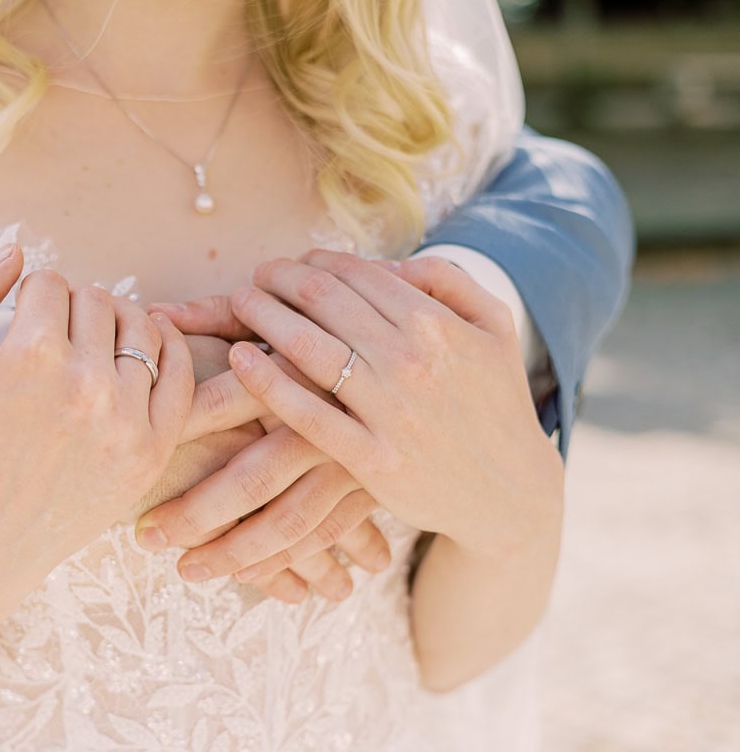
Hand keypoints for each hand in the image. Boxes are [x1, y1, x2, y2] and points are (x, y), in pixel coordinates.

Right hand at [0, 245, 194, 573]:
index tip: (22, 324)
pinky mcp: (153, 449)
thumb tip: (15, 252)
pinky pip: (179, 372)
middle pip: (97, 300)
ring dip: (117, 325)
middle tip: (55, 339)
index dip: (31, 298)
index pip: (50, 284)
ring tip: (93, 345)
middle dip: (72, 311)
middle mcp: (86, 384)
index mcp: (31, 357)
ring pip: (142, 327)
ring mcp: (127, 419)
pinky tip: (146, 347)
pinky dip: (167, 347)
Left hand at [138, 299, 392, 603]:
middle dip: (197, 511)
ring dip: (236, 550)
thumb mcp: (290, 313)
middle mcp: (328, 415)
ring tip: (186, 570)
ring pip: (289, 518)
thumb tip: (156, 314)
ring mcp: (354, 458)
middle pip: (254, 475)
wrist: (444, 363)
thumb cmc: (342, 328)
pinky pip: (326, 533)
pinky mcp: (374, 488)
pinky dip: (289, 559)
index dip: (182, 428)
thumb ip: (222, 314)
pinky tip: (250, 577)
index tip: (142, 455)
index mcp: (299, 365)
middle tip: (146, 537)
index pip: (228, 399)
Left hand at [223, 251, 561, 553]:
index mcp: (437, 324)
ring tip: (240, 301)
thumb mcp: (495, 327)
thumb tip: (391, 260)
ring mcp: (390, 411)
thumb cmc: (496, 402)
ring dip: (264, 314)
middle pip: (323, 300)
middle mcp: (411, 361)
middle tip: (257, 275)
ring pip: (308, 347)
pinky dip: (268, 382)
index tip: (292, 263)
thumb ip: (448, 280)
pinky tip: (240, 358)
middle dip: (280, 278)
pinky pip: (308, 414)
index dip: (315, 261)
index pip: (356, 273)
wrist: (511, 492)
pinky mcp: (372, 460)